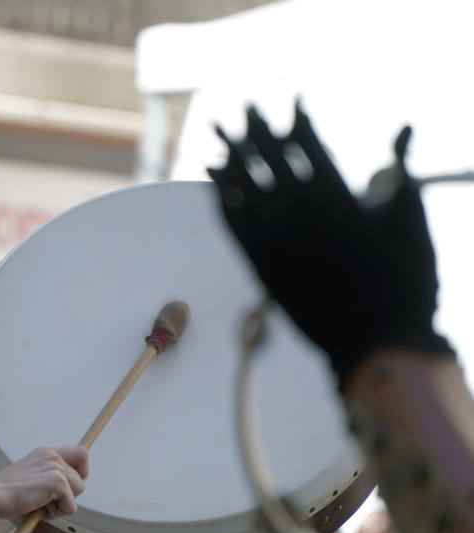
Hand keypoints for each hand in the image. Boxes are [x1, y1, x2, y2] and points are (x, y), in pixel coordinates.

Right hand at [0, 446, 88, 519]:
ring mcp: (56, 468)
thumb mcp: (32, 474)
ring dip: (61, 505)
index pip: (80, 452)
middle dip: (68, 495)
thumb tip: (67, 490)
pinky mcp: (57, 482)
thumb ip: (48, 475)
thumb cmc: (5, 490)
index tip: (70, 485)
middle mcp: (53, 456)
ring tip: (40, 504)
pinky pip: (70, 507)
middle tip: (46, 500)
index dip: (81, 470)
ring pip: (77, 493)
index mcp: (46, 452)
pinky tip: (38, 508)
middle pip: (81, 479)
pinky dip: (56, 514)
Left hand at [207, 102, 452, 382]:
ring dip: (229, 154)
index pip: (307, 142)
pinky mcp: (257, 261)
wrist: (375, 338)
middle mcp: (297, 208)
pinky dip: (221, 194)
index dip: (297, 119)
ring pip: (240, 183)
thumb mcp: (410, 221)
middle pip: (266, 155)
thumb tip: (403, 131)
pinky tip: (213, 179)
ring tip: (217, 134)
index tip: (292, 102)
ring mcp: (272, 235)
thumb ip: (398, 174)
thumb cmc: (403, 281)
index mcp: (334, 192)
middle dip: (255, 129)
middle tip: (244, 108)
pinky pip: (230, 219)